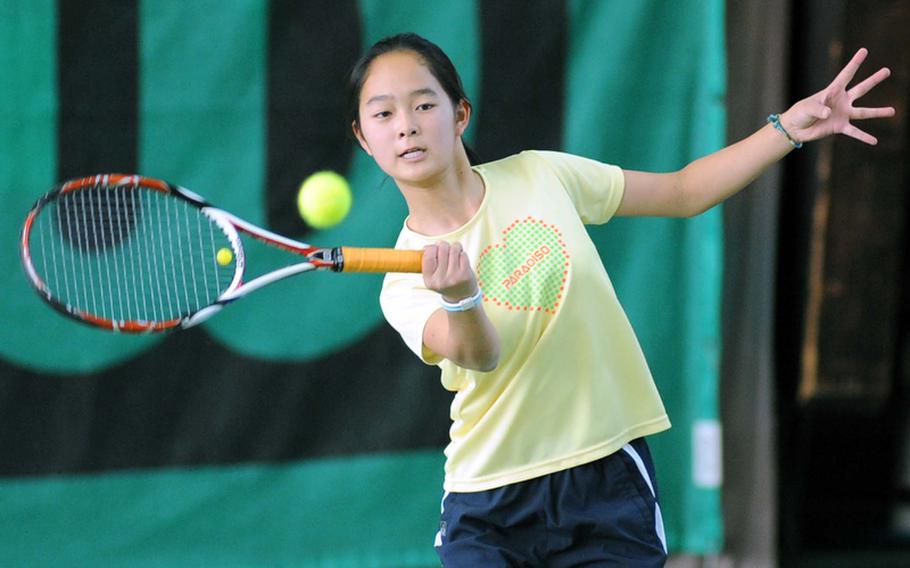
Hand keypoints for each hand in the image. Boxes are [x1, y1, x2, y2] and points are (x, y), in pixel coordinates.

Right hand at [422, 242, 478, 301]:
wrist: (461, 297)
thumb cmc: (445, 281)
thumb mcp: (432, 277)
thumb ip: (428, 263)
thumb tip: (427, 246)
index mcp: (429, 280)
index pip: (428, 256)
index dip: (431, 247)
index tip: (435, 248)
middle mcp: (440, 279)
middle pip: (442, 249)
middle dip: (444, 245)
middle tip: (446, 249)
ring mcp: (454, 277)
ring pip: (454, 249)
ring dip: (455, 248)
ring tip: (454, 253)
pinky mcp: (465, 274)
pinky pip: (463, 254)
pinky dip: (462, 254)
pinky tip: (461, 259)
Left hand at [780, 48, 894, 145]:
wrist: (796, 128)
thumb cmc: (800, 112)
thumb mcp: (807, 108)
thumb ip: (818, 109)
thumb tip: (829, 114)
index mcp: (832, 90)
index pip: (846, 74)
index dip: (855, 63)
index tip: (864, 50)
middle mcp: (842, 101)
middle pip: (861, 89)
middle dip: (874, 80)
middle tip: (887, 70)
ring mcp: (843, 114)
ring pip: (863, 112)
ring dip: (878, 112)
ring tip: (893, 111)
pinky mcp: (840, 127)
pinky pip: (854, 132)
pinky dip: (863, 137)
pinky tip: (874, 141)